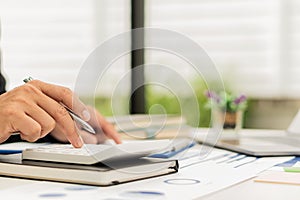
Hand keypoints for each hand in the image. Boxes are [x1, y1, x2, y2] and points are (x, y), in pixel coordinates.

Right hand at [0, 80, 120, 146]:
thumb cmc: (11, 114)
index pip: (65, 93)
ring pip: (48, 124)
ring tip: (27, 128)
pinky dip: (30, 136)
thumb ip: (50, 106)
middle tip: (78, 143)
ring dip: (40, 133)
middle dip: (72, 130)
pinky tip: (20, 131)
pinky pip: (35, 130)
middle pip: (61, 112)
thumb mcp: (32, 104)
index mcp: (38, 86)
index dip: (79, 106)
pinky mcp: (13, 113)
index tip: (87, 118)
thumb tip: (77, 115)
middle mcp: (31, 91)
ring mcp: (22, 101)